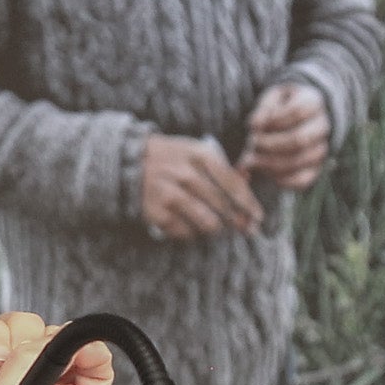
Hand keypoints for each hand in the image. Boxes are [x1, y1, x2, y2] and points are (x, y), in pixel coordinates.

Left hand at [0, 311, 115, 384]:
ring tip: (62, 359)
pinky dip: (94, 351)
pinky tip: (88, 358)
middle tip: (25, 359)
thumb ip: (12, 371)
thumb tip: (39, 341)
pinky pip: (94, 366)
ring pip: (56, 344)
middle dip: (22, 334)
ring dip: (59, 339)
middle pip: (16, 335)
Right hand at [140, 133, 261, 239]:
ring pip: (208, 223)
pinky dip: (192, 233)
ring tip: (217, 227)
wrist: (126, 162)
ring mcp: (170, 195)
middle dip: (239, 221)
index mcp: (200, 156)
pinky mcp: (157, 213)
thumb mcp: (194, 151)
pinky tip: (192, 226)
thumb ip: (221, 167)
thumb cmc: (169, 157)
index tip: (258, 216)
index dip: (249, 204)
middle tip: (245, 229)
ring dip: (217, 229)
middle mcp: (186, 175)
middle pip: (224, 207)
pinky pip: (186, 232)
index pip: (234, 185)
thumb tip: (248, 182)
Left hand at [238, 80, 331, 192]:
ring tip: (251, 160)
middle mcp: (321, 127)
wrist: (298, 118)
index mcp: (312, 103)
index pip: (296, 112)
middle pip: (299, 139)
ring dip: (270, 163)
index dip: (272, 121)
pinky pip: (302, 180)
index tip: (253, 126)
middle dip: (270, 144)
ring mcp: (321, 149)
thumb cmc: (281, 106)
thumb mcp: (271, 99)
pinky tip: (264, 172)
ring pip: (300, 160)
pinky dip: (281, 180)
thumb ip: (263, 109)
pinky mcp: (315, 169)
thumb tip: (254, 125)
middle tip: (252, 144)